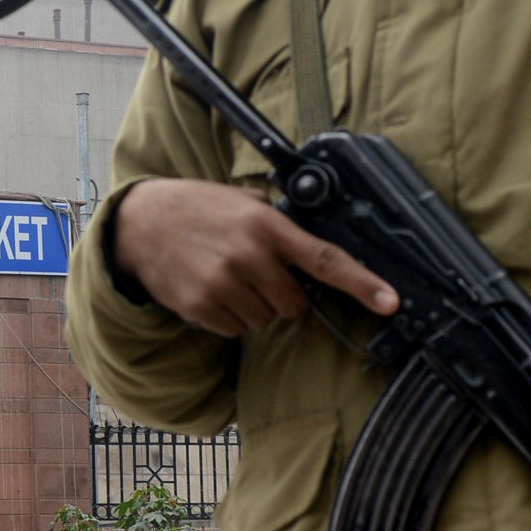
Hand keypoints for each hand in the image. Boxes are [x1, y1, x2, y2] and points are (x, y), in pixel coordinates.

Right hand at [109, 177, 397, 336]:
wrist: (141, 224)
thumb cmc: (197, 209)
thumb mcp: (242, 201)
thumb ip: (277, 224)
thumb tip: (311, 249)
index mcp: (266, 225)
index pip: (325, 259)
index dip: (362, 283)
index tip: (390, 301)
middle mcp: (248, 256)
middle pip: (294, 303)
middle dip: (282, 295)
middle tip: (255, 273)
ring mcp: (224, 285)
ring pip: (265, 319)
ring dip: (253, 306)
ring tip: (225, 276)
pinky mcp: (202, 308)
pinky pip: (236, 329)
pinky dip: (228, 316)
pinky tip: (209, 288)